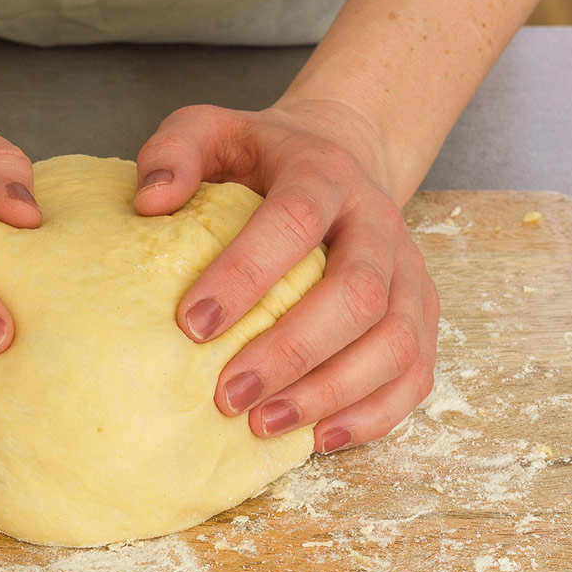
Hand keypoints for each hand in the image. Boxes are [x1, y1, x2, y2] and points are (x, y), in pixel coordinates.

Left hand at [133, 102, 438, 452]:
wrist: (342, 158)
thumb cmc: (262, 160)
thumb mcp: (212, 132)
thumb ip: (173, 152)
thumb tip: (148, 201)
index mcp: (324, 175)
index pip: (294, 221)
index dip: (246, 274)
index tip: (192, 325)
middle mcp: (378, 224)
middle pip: (356, 294)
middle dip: (291, 352)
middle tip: (227, 396)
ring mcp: (409, 274)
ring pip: (395, 341)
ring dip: (331, 392)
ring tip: (264, 425)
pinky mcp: (423, 316)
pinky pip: (416, 374)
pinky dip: (374, 414)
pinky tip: (320, 439)